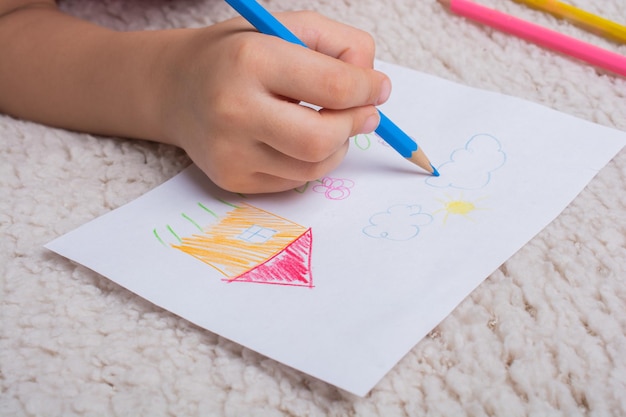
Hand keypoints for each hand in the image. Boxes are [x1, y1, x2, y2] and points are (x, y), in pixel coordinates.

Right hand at [156, 11, 390, 192]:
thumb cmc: (238, 55)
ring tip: (327, 123)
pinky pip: (294, 181)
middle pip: (322, 139)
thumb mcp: (286, 27)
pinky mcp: (231, 179)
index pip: (333, 86)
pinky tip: (296, 139)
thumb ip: (340, 45)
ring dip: (336, 146)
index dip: (368, 89)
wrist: (176, 88)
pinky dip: (310, 161)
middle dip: (354, 125)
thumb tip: (375, 89)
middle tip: (363, 113)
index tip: (378, 88)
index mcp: (249, 60)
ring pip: (313, 167)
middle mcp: (234, 110)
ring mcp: (229, 152)